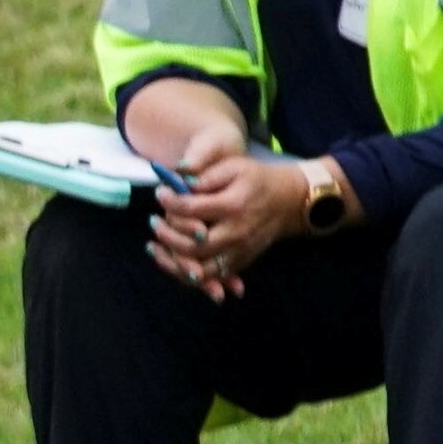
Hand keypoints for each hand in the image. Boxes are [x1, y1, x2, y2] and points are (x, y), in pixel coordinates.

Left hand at [145, 151, 316, 292]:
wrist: (289, 201)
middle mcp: (236, 233)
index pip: (192, 209)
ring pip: (200, 270)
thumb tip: (178, 181)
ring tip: (154, 246)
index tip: (161, 194)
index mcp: (234, 205)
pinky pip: (211, 277)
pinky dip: (188, 274)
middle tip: (153, 222)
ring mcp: (239, 251)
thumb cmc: (257, 180)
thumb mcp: (234, 166)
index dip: (170, 202)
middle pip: (193, 246)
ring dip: (173, 262)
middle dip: (167, 235)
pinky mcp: (240, 262)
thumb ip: (206, 174)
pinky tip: (171, 259)